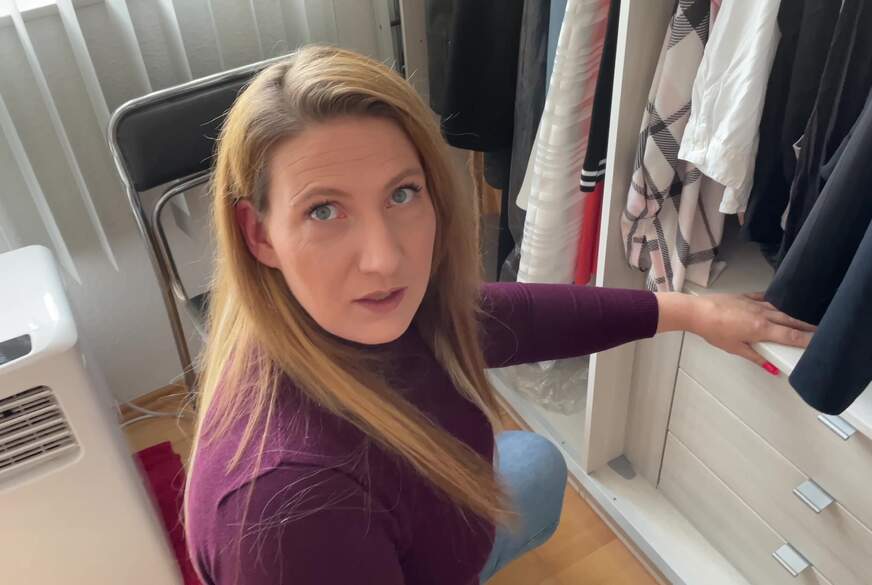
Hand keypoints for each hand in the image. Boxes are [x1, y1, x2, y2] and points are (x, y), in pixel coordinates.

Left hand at [656, 292, 816, 371]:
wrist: (697, 311)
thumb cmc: (714, 331)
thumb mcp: (735, 348)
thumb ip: (755, 357)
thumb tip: (771, 368)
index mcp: (761, 328)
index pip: (790, 336)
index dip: (806, 339)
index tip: (820, 341)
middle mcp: (762, 314)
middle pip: (789, 321)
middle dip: (805, 327)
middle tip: (818, 331)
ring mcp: (754, 303)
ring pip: (779, 310)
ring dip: (791, 316)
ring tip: (800, 322)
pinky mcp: (745, 296)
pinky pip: (764, 299)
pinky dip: (773, 304)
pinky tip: (776, 307)